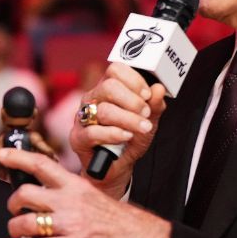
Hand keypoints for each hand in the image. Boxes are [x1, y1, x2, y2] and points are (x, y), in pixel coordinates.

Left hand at [0, 148, 169, 237]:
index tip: (3, 154)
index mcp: (76, 186)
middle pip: (26, 193)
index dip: (19, 158)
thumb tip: (48, 206)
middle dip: (13, 204)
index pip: (42, 165)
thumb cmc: (123, 222)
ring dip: (16, 231)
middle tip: (15, 211)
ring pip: (26, 223)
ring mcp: (71, 223)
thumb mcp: (95, 198)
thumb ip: (71, 198)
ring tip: (18, 237)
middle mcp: (70, 201)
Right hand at [69, 63, 166, 197]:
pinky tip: (126, 136)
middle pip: (108, 87)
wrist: (118, 166)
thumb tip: (158, 89)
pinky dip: (114, 134)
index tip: (147, 95)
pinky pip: (93, 132)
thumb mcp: (148, 121)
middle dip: (132, 101)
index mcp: (107, 89)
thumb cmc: (130, 140)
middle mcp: (93, 99)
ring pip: (104, 110)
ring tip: (143, 128)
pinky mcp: (78, 137)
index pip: (115, 70)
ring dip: (128, 119)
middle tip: (145, 113)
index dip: (133, 80)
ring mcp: (82, 118)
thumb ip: (154, 106)